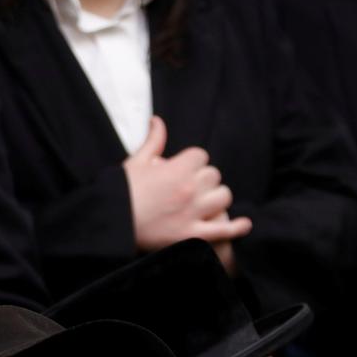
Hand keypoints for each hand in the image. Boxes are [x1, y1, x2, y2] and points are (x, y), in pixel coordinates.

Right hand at [123, 116, 253, 252]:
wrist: (112, 223)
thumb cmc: (121, 192)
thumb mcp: (135, 162)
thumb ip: (153, 141)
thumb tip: (157, 121)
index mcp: (176, 169)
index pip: (201, 155)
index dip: (194, 161)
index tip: (185, 169)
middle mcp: (189, 189)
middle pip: (214, 175)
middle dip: (204, 179)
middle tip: (191, 187)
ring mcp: (193, 213)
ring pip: (223, 197)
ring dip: (217, 198)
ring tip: (206, 202)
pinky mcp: (192, 235)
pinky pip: (223, 230)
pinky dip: (237, 228)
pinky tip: (244, 224)